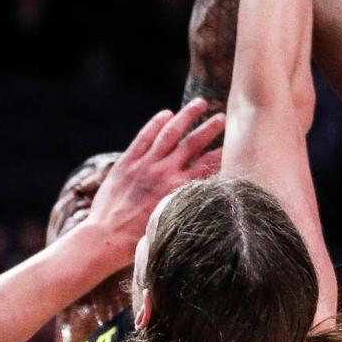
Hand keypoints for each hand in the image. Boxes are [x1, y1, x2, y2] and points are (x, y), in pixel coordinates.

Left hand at [81, 101, 222, 262]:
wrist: (107, 237)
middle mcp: (165, 173)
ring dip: (186, 116)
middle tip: (222, 118)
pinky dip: (156, 123)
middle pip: (193, 143)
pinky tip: (166, 113)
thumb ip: (187, 205)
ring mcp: (146, 165)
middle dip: (209, 128)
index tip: (233, 144)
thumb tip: (204, 200)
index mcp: (179, 190)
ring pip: (170, 133)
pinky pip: (144, 137)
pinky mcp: (127, 162)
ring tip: (200, 104)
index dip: (222, 152)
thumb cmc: (139, 238)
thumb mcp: (172, 221)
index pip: (207, 165)